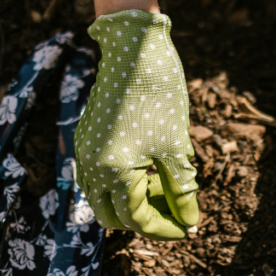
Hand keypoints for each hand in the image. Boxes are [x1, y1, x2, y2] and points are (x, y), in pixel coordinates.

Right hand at [74, 10, 199, 239]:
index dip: (165, 228)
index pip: (138, 220)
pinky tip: (149, 170)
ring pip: (103, 198)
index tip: (188, 229)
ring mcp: (85, 152)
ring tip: (164, 190)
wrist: (133, 47)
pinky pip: (99, 177)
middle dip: (145, 220)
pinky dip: (122, 184)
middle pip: (114, 217)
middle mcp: (91, 167)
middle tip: (175, 213)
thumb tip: (190, 221)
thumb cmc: (159, 94)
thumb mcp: (176, 145)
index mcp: (113, 172)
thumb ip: (181, 189)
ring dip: (131, 203)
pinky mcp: (86, 138)